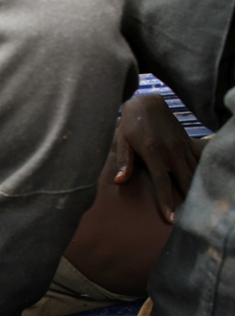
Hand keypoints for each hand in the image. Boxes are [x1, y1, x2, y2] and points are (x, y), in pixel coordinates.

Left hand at [113, 95, 203, 222]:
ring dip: (196, 189)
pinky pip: (198, 160)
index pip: (162, 182)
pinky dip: (201, 174)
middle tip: (189, 220)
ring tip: (198, 208)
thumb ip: (124, 161)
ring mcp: (182, 146)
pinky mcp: (187, 142)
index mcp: (153, 153)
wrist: (147, 103)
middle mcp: (171, 151)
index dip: (166, 201)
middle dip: (188, 200)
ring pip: (194, 172)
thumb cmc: (130, 124)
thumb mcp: (122, 140)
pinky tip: (203, 186)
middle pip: (184, 180)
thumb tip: (119, 181)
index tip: (171, 218)